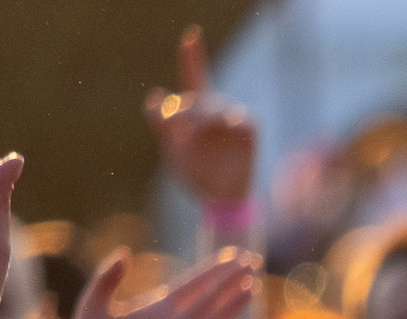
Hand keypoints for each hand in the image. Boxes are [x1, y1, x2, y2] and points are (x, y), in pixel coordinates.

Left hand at [60, 249, 257, 318]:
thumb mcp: (92, 305)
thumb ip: (106, 278)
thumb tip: (124, 252)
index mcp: (156, 310)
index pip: (192, 286)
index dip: (213, 271)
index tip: (234, 256)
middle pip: (209, 300)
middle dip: (230, 282)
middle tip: (252, 262)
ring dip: (232, 306)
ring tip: (252, 288)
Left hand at [147, 27, 256, 204]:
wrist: (220, 197)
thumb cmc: (194, 172)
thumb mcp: (171, 149)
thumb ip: (160, 122)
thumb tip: (157, 96)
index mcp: (194, 108)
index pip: (192, 74)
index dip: (192, 54)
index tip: (192, 33)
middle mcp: (215, 107)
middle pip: (197, 97)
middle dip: (186, 114)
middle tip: (180, 132)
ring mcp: (233, 117)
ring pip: (215, 109)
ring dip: (203, 122)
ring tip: (199, 143)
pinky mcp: (249, 129)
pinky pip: (239, 120)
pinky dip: (229, 128)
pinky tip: (225, 140)